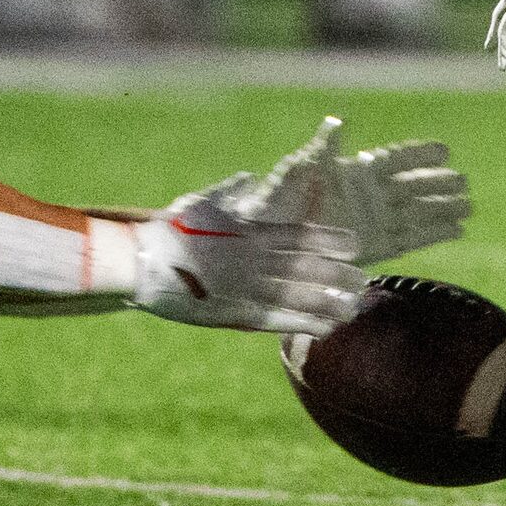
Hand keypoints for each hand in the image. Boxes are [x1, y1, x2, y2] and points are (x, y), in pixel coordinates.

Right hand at [130, 168, 364, 335]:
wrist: (141, 260)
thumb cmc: (170, 229)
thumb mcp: (203, 201)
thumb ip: (231, 191)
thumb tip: (249, 177)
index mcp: (249, 231)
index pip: (300, 236)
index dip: (329, 240)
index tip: (355, 245)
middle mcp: (255, 258)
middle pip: (306, 267)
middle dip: (337, 275)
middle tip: (364, 280)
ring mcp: (247, 286)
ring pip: (299, 295)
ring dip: (329, 302)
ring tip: (354, 308)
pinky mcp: (235, 313)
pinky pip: (278, 319)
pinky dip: (304, 323)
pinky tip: (326, 327)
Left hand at [237, 117, 469, 263]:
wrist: (269, 236)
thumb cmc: (281, 198)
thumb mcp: (301, 167)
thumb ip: (324, 147)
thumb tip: (337, 120)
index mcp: (355, 171)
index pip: (396, 159)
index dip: (420, 155)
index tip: (446, 151)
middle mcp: (369, 195)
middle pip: (412, 187)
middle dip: (438, 184)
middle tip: (465, 182)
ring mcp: (373, 220)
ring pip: (416, 213)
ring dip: (442, 209)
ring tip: (470, 207)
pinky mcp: (374, 246)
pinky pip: (410, 239)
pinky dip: (433, 234)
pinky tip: (456, 231)